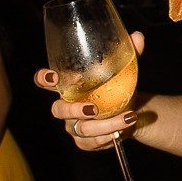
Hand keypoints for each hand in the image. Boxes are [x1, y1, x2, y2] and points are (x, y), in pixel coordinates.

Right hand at [36, 30, 145, 151]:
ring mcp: (73, 125)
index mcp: (69, 85)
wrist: (131, 112)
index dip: (44, 79)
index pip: (45, 81)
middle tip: (93, 108)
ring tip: (127, 117)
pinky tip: (120, 132)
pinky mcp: (84, 141)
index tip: (53, 77)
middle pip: (57, 110)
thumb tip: (137, 37)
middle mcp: (66, 105)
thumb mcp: (124, 70)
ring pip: (79, 128)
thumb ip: (129, 53)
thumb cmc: (118, 87)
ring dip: (104, 124)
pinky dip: (105, 137)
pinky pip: (88, 143)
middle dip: (73, 110)